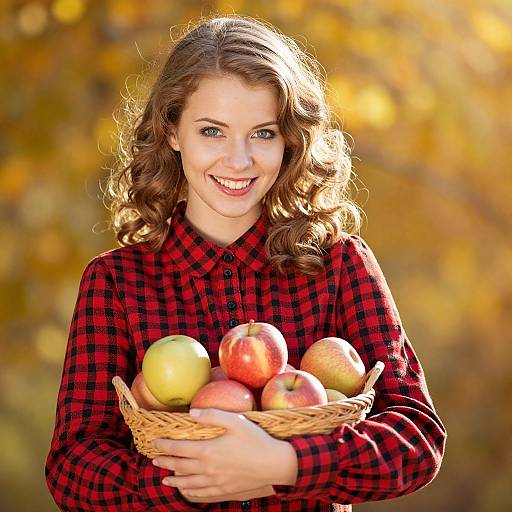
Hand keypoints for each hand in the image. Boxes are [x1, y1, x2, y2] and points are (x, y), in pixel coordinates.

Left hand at [152, 408, 296, 499]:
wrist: (274, 465)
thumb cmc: (256, 440)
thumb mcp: (235, 421)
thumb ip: (212, 415)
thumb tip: (192, 413)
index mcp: (208, 451)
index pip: (179, 448)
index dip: (165, 445)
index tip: (154, 442)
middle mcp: (208, 469)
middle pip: (180, 466)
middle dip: (165, 462)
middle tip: (154, 459)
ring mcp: (215, 483)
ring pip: (188, 483)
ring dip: (174, 480)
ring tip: (165, 479)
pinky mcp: (224, 491)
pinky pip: (201, 494)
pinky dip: (190, 493)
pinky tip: (187, 491)